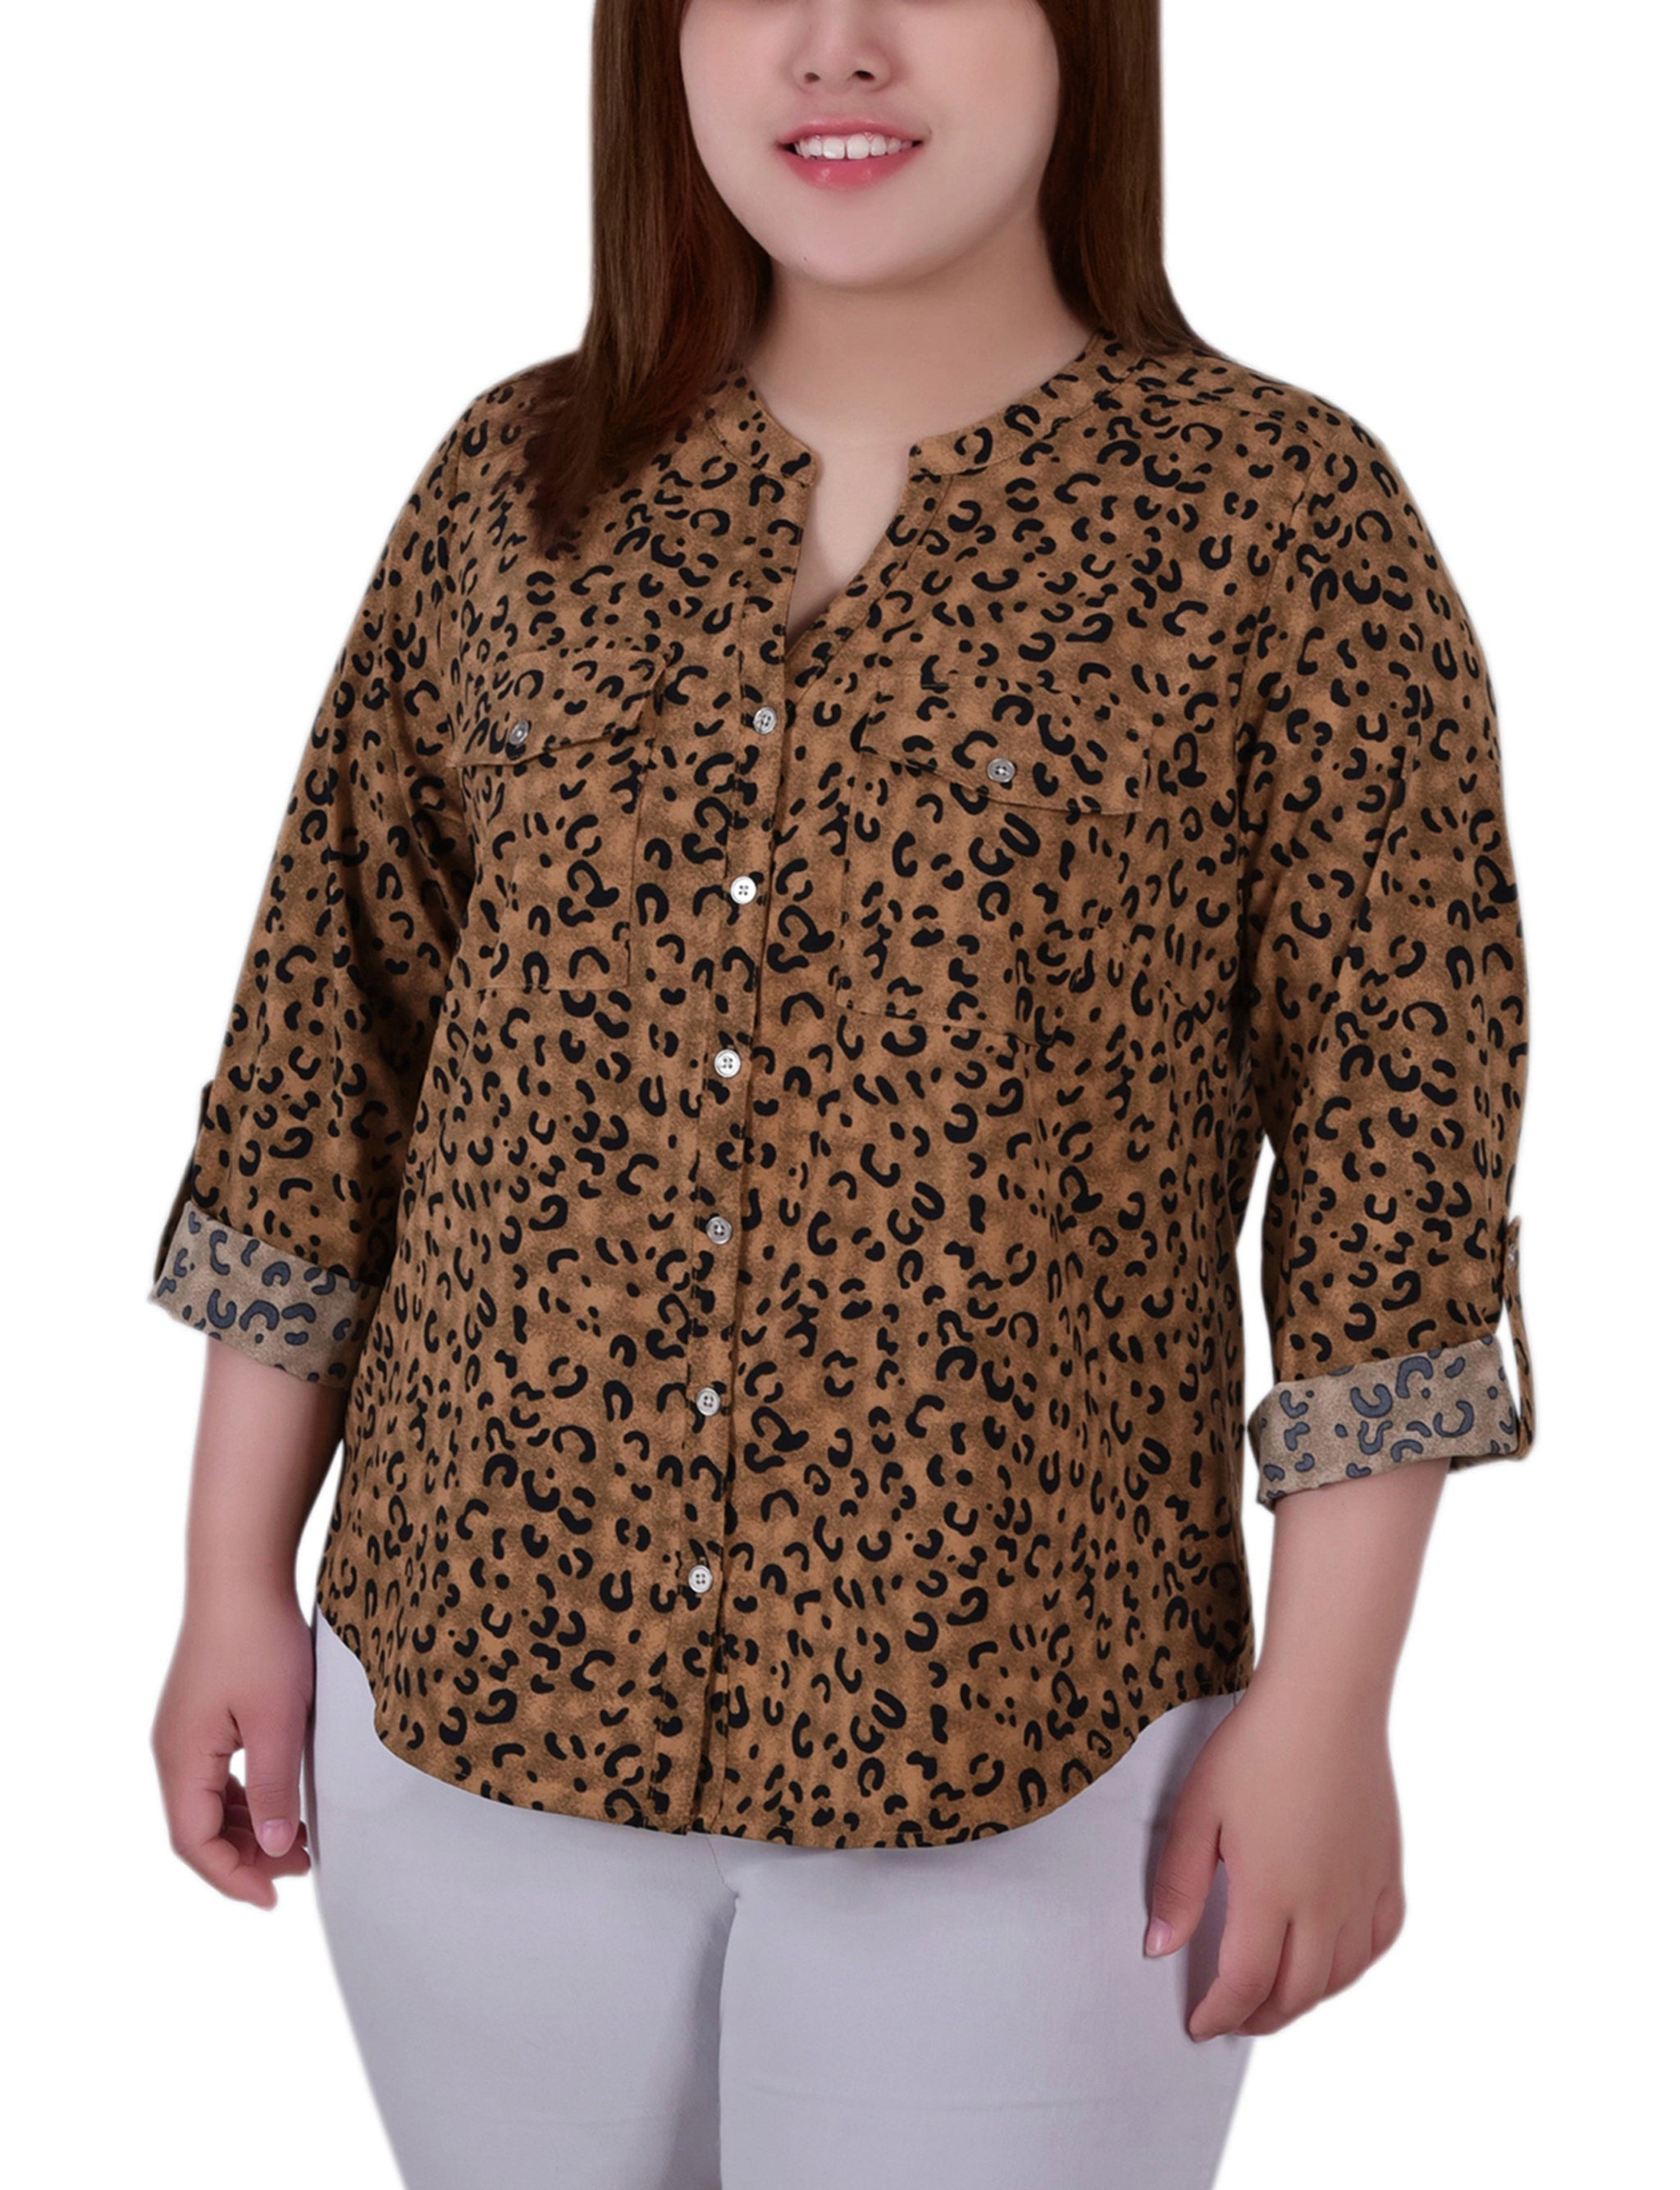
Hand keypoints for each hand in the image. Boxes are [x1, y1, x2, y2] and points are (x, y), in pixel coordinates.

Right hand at [152, 1586, 314, 1908]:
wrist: (240, 1574)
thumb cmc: (260, 1640)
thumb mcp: (279, 1719)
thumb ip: (275, 1786)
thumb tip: (276, 1847)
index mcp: (181, 1758)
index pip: (194, 1842)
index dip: (233, 1877)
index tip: (276, 1897)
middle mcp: (172, 1750)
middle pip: (197, 1828)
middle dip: (246, 1857)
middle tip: (302, 1866)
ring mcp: (184, 1732)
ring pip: (206, 1803)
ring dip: (247, 1828)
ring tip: (299, 1841)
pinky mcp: (201, 1715)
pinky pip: (215, 1776)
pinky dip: (244, 1798)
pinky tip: (279, 1800)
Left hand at [1143, 1677, 1406, 2037]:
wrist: (1325, 1700)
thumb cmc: (1256, 1747)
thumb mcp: (1196, 1812)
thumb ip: (1178, 1887)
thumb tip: (1160, 1948)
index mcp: (1272, 1893)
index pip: (1246, 1983)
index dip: (1220, 2013)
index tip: (1200, 2024)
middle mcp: (1324, 1903)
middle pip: (1296, 1992)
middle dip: (1260, 2017)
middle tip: (1232, 2017)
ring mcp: (1362, 1888)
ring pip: (1341, 1976)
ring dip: (1305, 1999)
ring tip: (1273, 1997)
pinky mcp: (1387, 1868)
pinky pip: (1379, 1939)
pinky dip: (1353, 1966)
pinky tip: (1332, 1960)